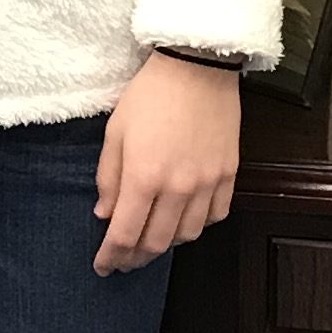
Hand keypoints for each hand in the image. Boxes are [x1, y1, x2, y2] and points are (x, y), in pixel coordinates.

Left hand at [93, 54, 240, 271]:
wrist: (197, 66)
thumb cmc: (150, 94)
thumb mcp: (115, 132)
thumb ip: (108, 178)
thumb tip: (105, 214)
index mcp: (144, 176)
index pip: (125, 234)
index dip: (111, 256)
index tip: (102, 266)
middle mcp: (178, 187)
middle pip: (156, 242)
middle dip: (135, 258)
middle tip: (123, 260)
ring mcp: (208, 182)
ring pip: (188, 235)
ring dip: (166, 244)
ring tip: (151, 240)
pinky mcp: (229, 173)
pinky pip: (216, 216)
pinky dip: (198, 226)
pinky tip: (184, 219)